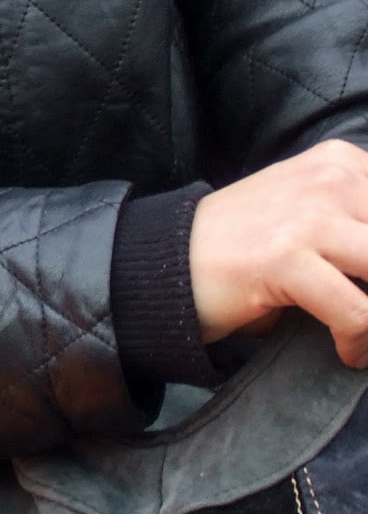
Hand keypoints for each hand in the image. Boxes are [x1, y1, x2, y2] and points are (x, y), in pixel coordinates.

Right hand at [190, 140, 367, 365]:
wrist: (166, 260)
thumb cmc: (244, 247)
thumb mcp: (310, 213)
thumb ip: (358, 226)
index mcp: (341, 162)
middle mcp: (330, 179)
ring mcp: (308, 216)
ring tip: (365, 335)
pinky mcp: (286, 258)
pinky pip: (357, 312)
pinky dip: (359, 341)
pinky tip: (348, 351)